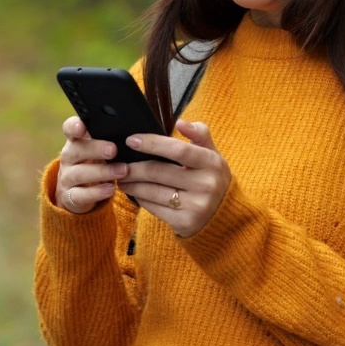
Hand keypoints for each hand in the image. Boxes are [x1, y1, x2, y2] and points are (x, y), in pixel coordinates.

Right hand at [55, 116, 128, 213]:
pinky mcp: (70, 196)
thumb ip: (111, 139)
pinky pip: (81, 194)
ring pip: (79, 173)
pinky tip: (111, 189)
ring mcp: (67, 177)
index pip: (69, 128)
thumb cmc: (96, 163)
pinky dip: (96, 192)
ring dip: (102, 172)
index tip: (82, 127)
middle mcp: (69, 157)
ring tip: (122, 171)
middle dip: (95, 149)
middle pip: (77, 149)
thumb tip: (135, 134)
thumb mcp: (101, 150)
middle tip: (113, 150)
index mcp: (76, 141)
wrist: (81, 193)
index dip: (74, 126)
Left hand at [118, 120, 230, 237]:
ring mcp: (196, 206)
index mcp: (212, 163)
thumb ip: (200, 134)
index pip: (178, 150)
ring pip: (152, 191)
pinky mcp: (185, 222)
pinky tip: (135, 192)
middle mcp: (206, 185)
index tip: (131, 140)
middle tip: (119, 164)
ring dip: (132, 184)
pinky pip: (154, 208)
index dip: (152, 144)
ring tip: (122, 178)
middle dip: (134, 167)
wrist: (225, 216)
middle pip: (159, 172)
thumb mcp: (212, 155)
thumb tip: (181, 123)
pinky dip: (140, 198)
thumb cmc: (212, 178)